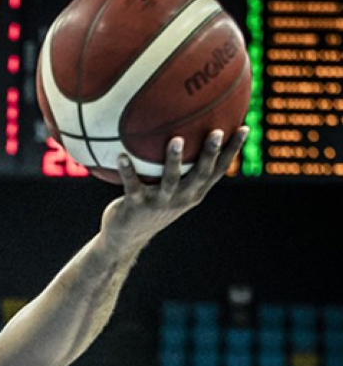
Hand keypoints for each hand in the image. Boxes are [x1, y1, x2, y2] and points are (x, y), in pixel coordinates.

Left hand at [98, 126, 248, 252]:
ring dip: (173, 160)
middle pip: (200, 174)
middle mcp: (181, 198)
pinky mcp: (136, 205)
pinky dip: (127, 170)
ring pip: (170, 180)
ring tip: (176, 140)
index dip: (232, 151)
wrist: (126, 237)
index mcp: (193, 193)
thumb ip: (180, 168)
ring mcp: (159, 202)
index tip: (244, 127)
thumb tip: (182, 130)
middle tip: (217, 132)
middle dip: (210, 154)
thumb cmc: (150, 205)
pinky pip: (132, 185)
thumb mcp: (170, 189)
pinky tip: (121, 155)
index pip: (218, 171)